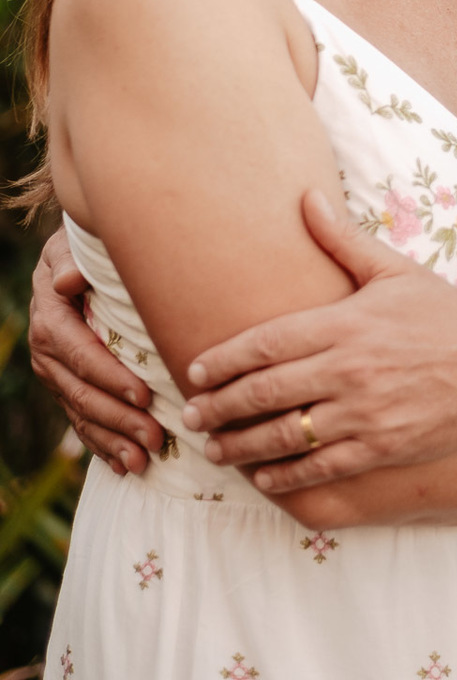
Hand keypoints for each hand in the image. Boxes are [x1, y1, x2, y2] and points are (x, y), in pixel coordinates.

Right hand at [28, 226, 163, 474]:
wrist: (72, 258)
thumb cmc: (85, 248)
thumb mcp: (73, 244)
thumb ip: (70, 261)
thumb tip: (68, 281)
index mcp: (51, 318)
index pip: (82, 354)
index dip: (111, 377)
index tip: (144, 395)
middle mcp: (47, 351)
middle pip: (83, 393)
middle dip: (119, 419)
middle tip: (156, 438)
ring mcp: (54, 373)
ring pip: (82, 414)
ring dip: (113, 440)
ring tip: (143, 462)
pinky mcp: (65, 386)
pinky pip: (80, 421)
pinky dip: (102, 445)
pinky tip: (123, 466)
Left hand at [182, 191, 456, 491]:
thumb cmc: (444, 314)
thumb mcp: (393, 271)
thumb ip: (343, 240)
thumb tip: (306, 197)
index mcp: (346, 323)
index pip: (268, 343)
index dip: (225, 359)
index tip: (195, 371)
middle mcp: (348, 370)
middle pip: (266, 391)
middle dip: (221, 406)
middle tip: (191, 416)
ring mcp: (363, 413)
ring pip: (285, 434)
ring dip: (242, 445)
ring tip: (216, 449)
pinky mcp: (380, 447)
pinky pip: (320, 466)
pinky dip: (286, 474)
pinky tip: (265, 476)